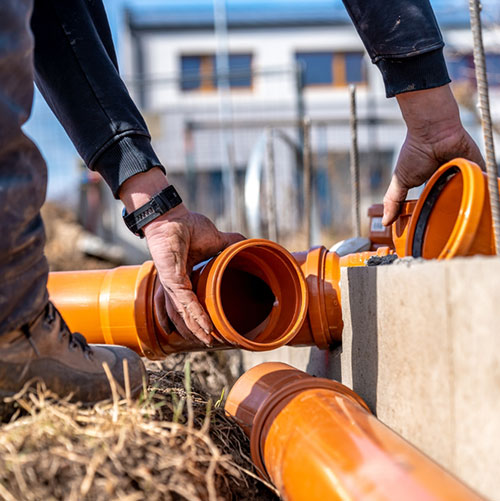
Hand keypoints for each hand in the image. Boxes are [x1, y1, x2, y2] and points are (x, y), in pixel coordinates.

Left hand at [119, 168, 243, 344]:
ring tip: (208, 340)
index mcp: (185, 278)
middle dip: (196, 330)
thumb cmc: (187, 226)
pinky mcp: (171, 279)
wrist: (172, 216)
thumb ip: (232, 244)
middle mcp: (176, 285)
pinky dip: (195, 315)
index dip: (200, 316)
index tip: (213, 328)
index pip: (191, 303)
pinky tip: (205, 326)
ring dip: (196, 328)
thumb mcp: (216, 240)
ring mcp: (173, 283)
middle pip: (184, 313)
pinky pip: (184, 301)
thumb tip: (251, 245)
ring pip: (184, 313)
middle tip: (210, 343)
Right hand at [383, 85, 484, 225]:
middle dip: (452, 213)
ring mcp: (463, 173)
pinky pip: (484, 181)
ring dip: (467, 203)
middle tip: (449, 228)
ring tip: (464, 217)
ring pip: (469, 194)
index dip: (433, 214)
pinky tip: (481, 202)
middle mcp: (448, 178)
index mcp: (432, 183)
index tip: (430, 229)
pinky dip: (484, 191)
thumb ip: (393, 201)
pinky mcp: (477, 166)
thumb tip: (385, 222)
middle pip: (453, 201)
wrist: (433, 132)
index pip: (434, 202)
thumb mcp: (400, 181)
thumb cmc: (415, 153)